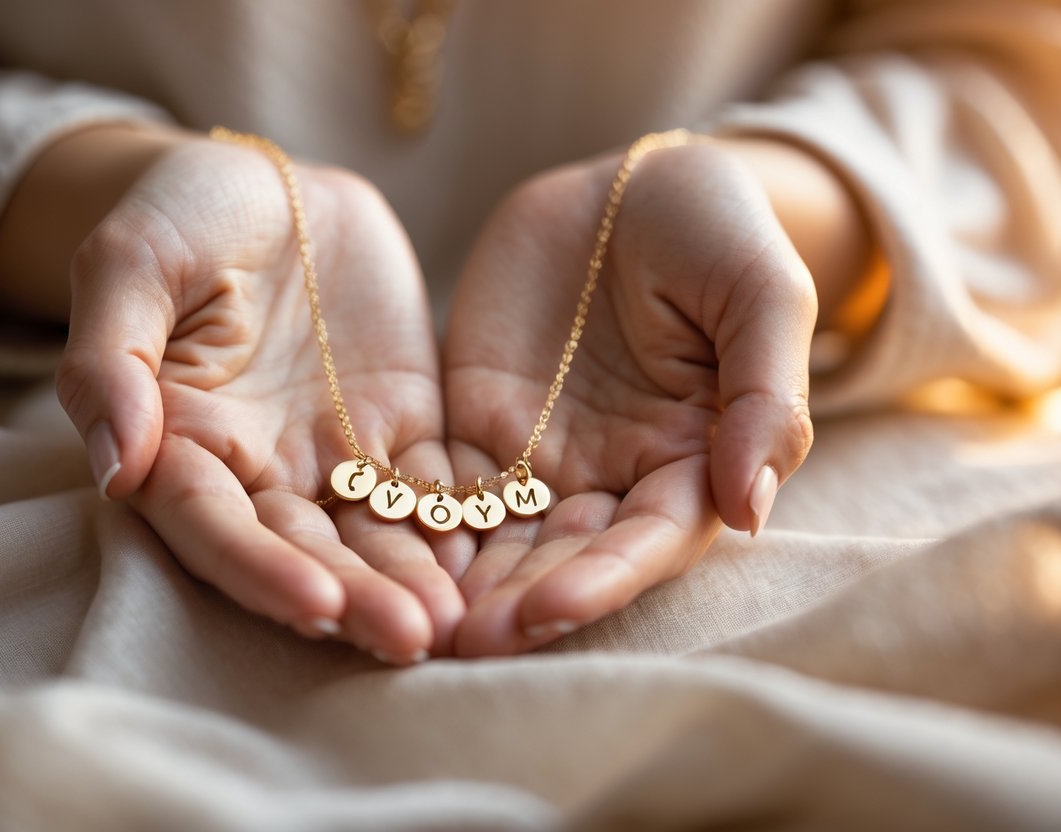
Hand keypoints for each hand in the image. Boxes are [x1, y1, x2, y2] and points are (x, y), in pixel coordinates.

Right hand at [52, 132, 468, 660]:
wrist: (271, 186)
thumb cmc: (182, 213)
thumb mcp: (130, 263)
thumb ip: (111, 359)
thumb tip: (115, 466)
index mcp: (184, 439)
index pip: (213, 524)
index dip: (258, 567)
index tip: (314, 603)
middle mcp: (259, 467)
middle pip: (303, 549)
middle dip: (353, 598)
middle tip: (409, 639)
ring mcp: (335, 454)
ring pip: (373, 533)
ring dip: (411, 581)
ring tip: (457, 623)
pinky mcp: (401, 429)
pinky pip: (433, 486)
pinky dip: (460, 525)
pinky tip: (495, 559)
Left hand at [445, 141, 828, 655]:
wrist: (631, 182)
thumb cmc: (718, 232)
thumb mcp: (762, 297)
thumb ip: (764, 397)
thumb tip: (748, 507)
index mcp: (689, 458)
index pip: (650, 539)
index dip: (604, 578)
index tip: (550, 607)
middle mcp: (612, 474)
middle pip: (565, 555)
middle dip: (517, 601)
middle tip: (463, 643)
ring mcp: (539, 453)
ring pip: (498, 534)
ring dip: (460, 581)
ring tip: (413, 619)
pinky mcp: (476, 421)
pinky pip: (442, 480)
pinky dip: (415, 519)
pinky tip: (380, 548)